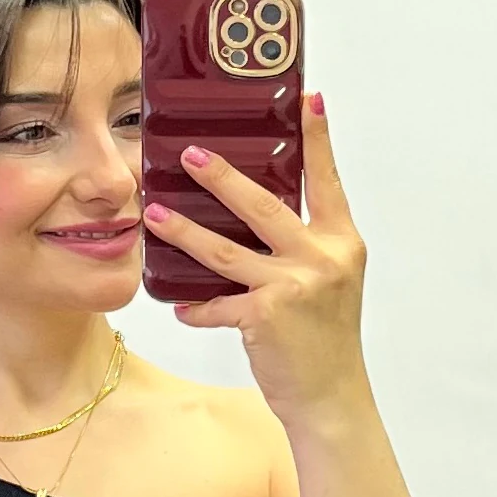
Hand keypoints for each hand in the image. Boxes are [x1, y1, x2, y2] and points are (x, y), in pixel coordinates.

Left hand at [142, 94, 369, 428]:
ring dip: (184, 231)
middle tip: (190, 153)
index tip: (307, 100)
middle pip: (263, 204)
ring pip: (225, 250)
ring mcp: (292, 286)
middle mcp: (321, 258)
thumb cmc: (325, 339)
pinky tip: (178, 304)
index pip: (327, 181)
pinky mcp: (264, 316)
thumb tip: (252, 216)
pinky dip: (196, 306)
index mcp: (342, 242)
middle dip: (222, 177)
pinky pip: (216, 305)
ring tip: (154, 213)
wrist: (331, 396)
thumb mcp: (329, 282)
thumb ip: (303, 246)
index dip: (317, 140)